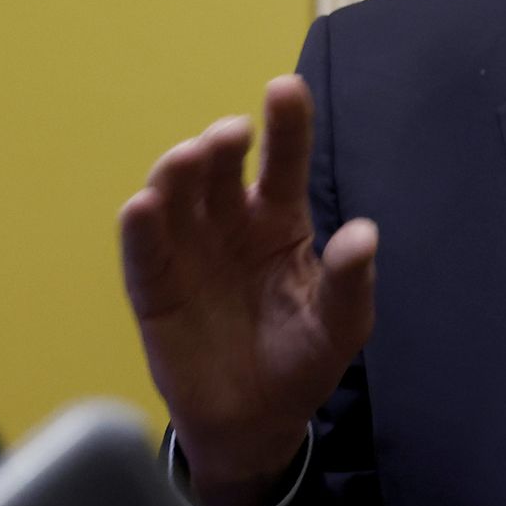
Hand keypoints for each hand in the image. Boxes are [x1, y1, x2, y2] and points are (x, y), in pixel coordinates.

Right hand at [118, 75, 377, 505]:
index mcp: (282, 218)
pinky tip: (143, 206)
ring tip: (190, 156)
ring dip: (178, 172)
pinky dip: (141, 229)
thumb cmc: (304, 357)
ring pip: (176, 197)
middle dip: (222, 144)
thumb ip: (351, 280)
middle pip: (221, 168)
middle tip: (232, 133)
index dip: (285, 123)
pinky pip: (144, 253)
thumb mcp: (342, 323)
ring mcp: (189, 251)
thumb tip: (365, 234)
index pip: (284, 160)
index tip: (285, 86)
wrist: (258, 420)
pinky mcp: (155, 289)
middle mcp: (231, 222)